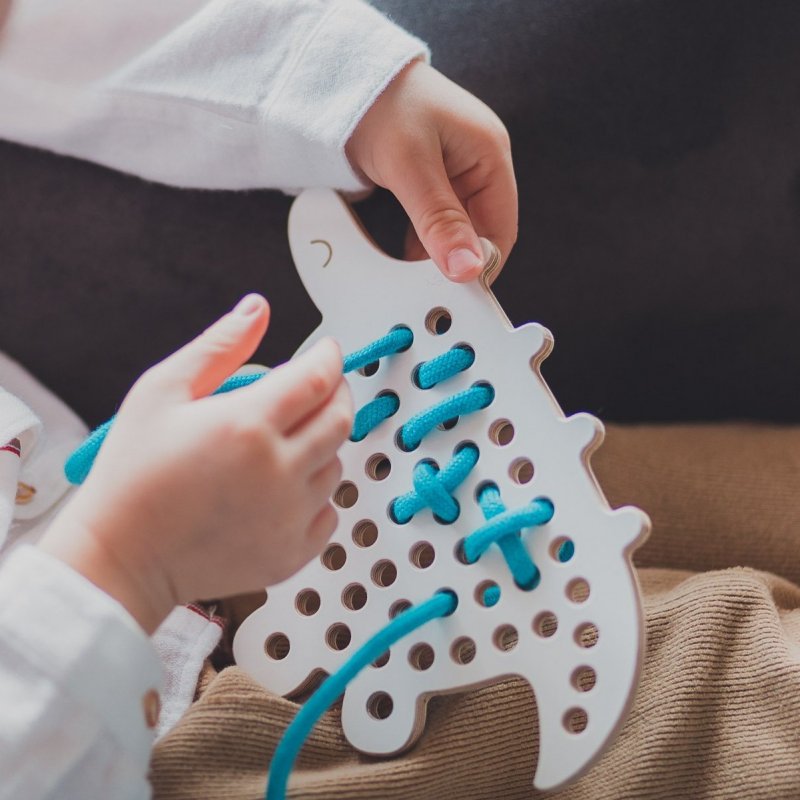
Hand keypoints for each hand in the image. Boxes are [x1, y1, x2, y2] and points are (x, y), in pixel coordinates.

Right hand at [39, 295, 352, 632]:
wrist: (121, 557)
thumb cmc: (132, 474)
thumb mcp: (161, 392)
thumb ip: (219, 347)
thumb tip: (258, 309)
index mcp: (248, 424)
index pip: (319, 378)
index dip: (329, 357)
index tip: (326, 350)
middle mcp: (279, 471)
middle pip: (340, 419)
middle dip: (336, 394)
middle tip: (318, 388)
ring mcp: (290, 516)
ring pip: (336, 465)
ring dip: (321, 445)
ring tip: (284, 442)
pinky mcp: (292, 553)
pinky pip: (329, 512)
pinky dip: (315, 494)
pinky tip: (282, 488)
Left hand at [346, 60, 516, 282]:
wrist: (339, 78)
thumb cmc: (379, 106)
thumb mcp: (410, 166)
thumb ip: (439, 220)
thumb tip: (468, 269)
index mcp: (489, 154)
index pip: (500, 228)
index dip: (482, 264)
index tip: (456, 293)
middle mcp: (478, 165)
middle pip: (480, 233)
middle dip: (456, 262)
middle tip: (429, 290)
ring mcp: (455, 173)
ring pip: (455, 232)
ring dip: (436, 255)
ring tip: (414, 276)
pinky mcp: (431, 180)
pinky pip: (435, 223)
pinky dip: (422, 243)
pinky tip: (405, 258)